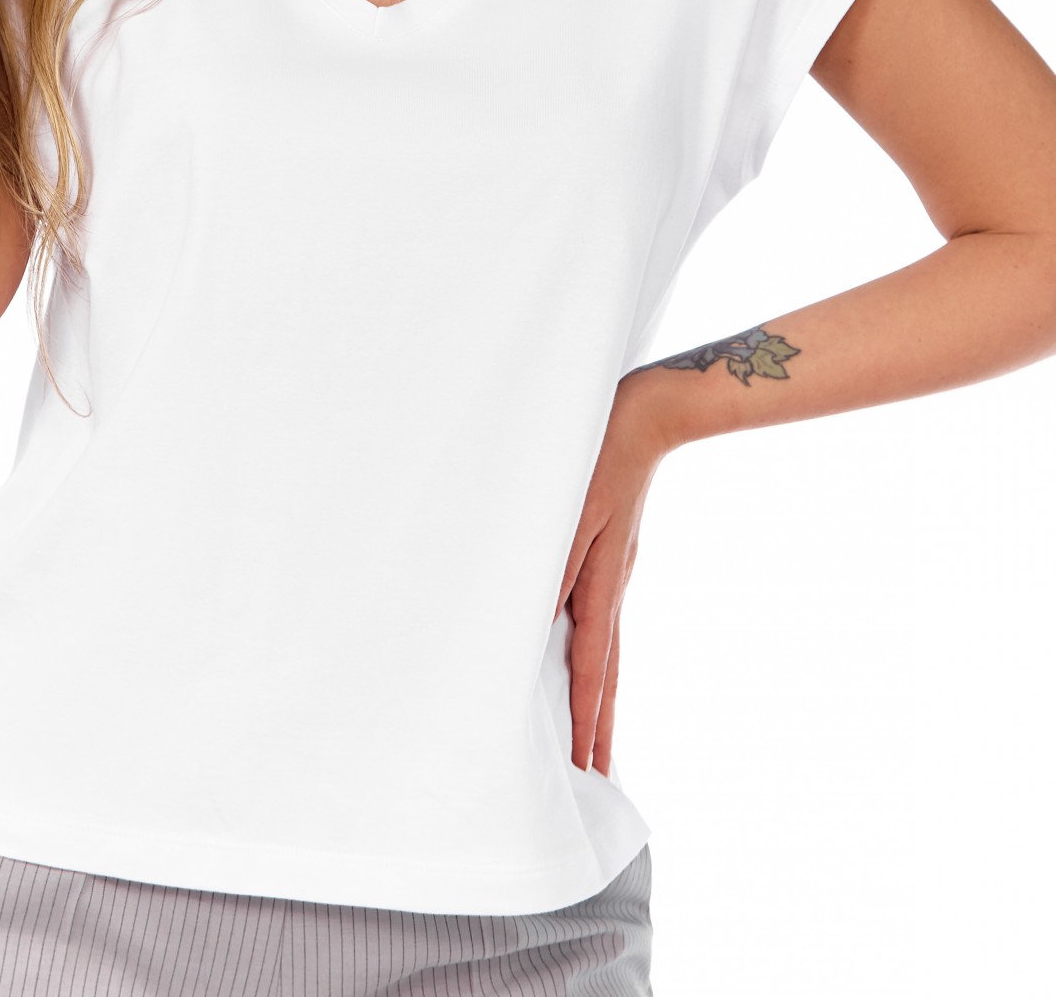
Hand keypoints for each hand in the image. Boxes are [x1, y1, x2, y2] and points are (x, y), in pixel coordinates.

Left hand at [549, 370, 675, 776]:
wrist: (652, 413)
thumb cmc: (603, 453)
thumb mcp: (572, 507)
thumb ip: (556, 563)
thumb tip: (540, 621)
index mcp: (602, 581)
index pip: (591, 667)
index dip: (584, 718)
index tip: (584, 766)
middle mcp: (614, 586)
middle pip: (606, 673)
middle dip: (599, 727)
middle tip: (597, 778)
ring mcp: (618, 573)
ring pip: (608, 651)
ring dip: (600, 698)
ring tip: (596, 740)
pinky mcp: (614, 557)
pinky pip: (604, 621)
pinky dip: (598, 657)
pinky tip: (591, 662)